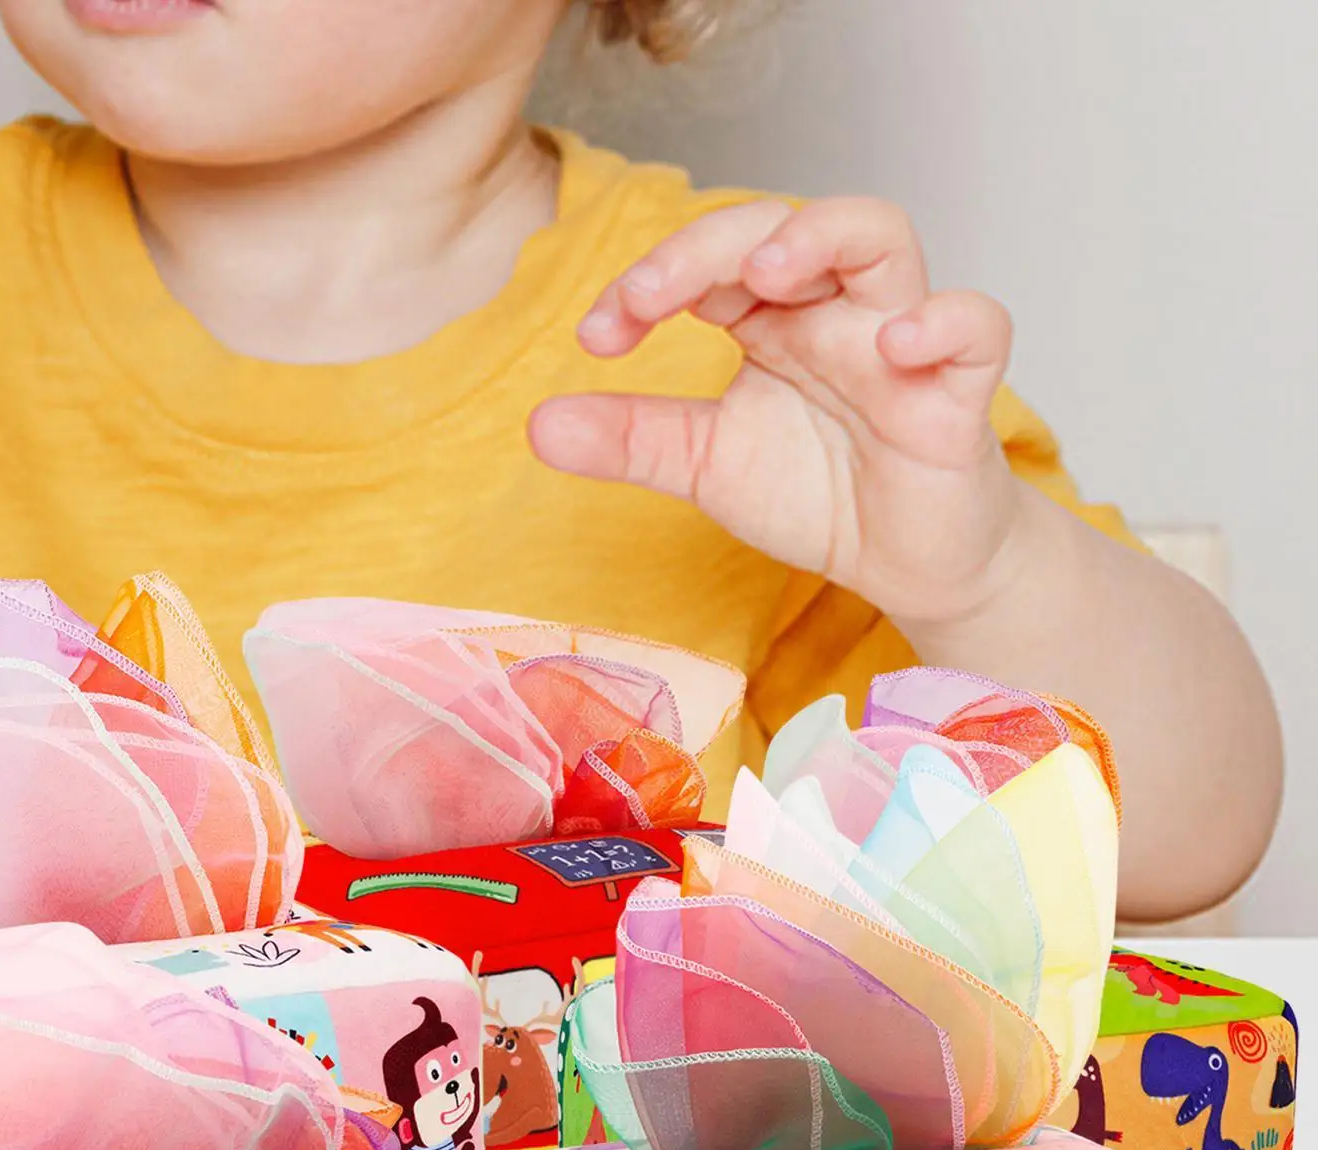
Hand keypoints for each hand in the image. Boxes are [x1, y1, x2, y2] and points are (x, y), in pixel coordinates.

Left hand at [528, 198, 1025, 625]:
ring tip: (766, 275)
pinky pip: (977, 325)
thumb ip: (632, 440)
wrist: (907, 564)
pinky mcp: (961, 391)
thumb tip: (536, 425)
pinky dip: (942, 322)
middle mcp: (833, 312)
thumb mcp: (706, 466)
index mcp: (772, 320)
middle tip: (649, 298)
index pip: (709, 261)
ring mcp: (900, 342)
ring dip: (822, 236)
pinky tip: (894, 346)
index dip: (650, 280)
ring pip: (882, 236)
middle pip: (785, 223)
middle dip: (711, 245)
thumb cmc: (818, 493)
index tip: (597, 334)